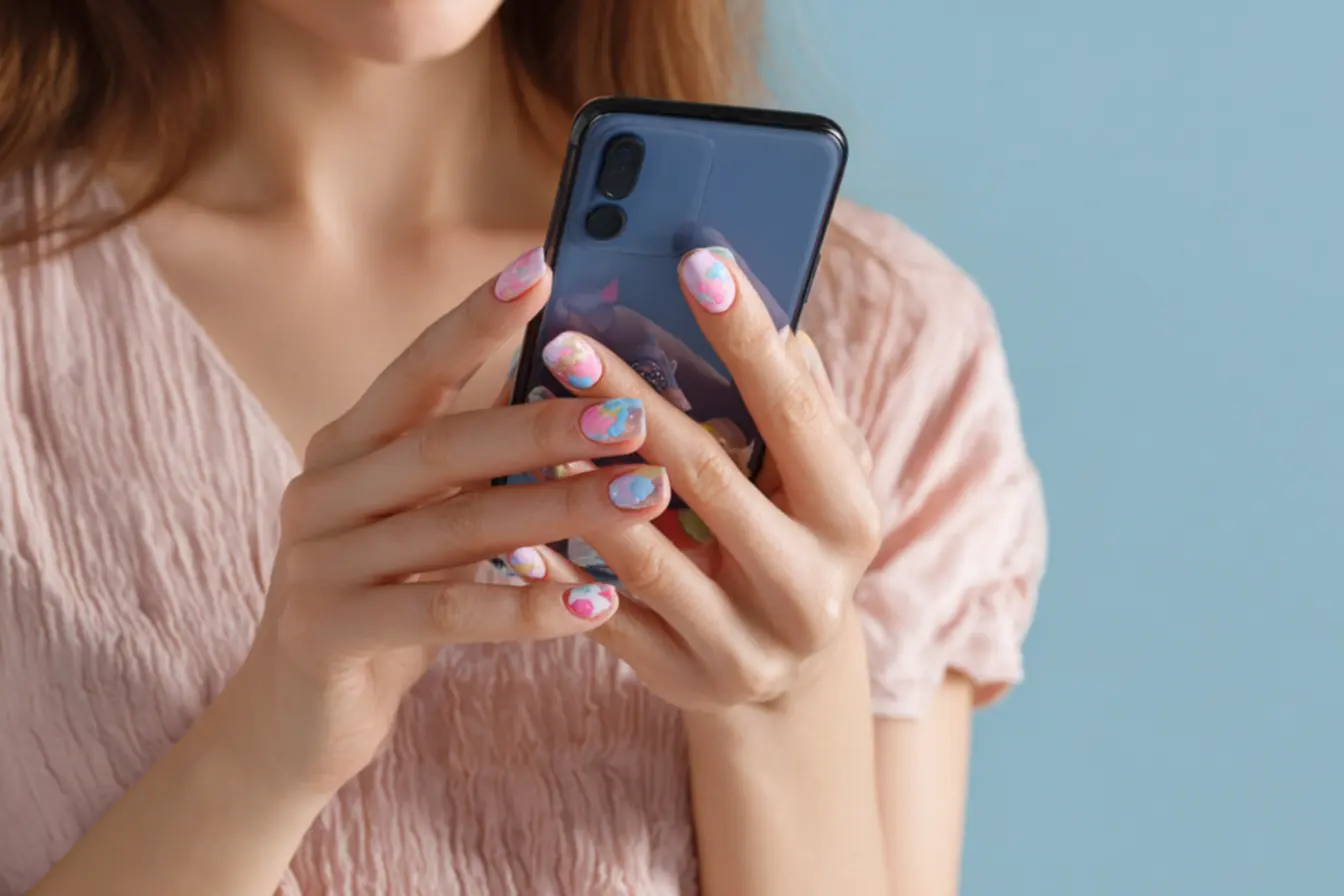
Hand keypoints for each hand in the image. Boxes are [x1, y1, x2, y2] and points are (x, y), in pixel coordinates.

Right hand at [221, 248, 669, 794]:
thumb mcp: (425, 516)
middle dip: (547, 424)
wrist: (295, 712)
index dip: (477, 319)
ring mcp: (317, 561)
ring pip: (455, 526)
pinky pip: (442, 613)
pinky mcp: (326, 633)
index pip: (418, 369)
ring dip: (560, 509)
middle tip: (635, 413)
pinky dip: (524, 609)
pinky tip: (596, 605)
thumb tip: (580, 390)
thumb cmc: (388, 594)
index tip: (544, 265)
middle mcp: (324, 489)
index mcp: (349, 445)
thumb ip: (473, 460)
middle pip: (445, 444)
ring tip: (645, 498)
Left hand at [502, 247, 880, 711]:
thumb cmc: (794, 546)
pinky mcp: (680, 677)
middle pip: (707, 479)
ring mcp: (742, 644)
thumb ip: (803, 412)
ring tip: (528, 412)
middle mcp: (806, 590)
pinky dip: (554, 568)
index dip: (747, 338)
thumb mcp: (818, 483)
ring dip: (579, 481)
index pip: (796, 414)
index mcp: (850, 521)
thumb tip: (782, 331)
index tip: (701, 260)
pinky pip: (602, 618)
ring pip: (646, 554)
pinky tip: (509, 520)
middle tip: (567, 341)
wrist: (783, 680)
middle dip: (633, 401)